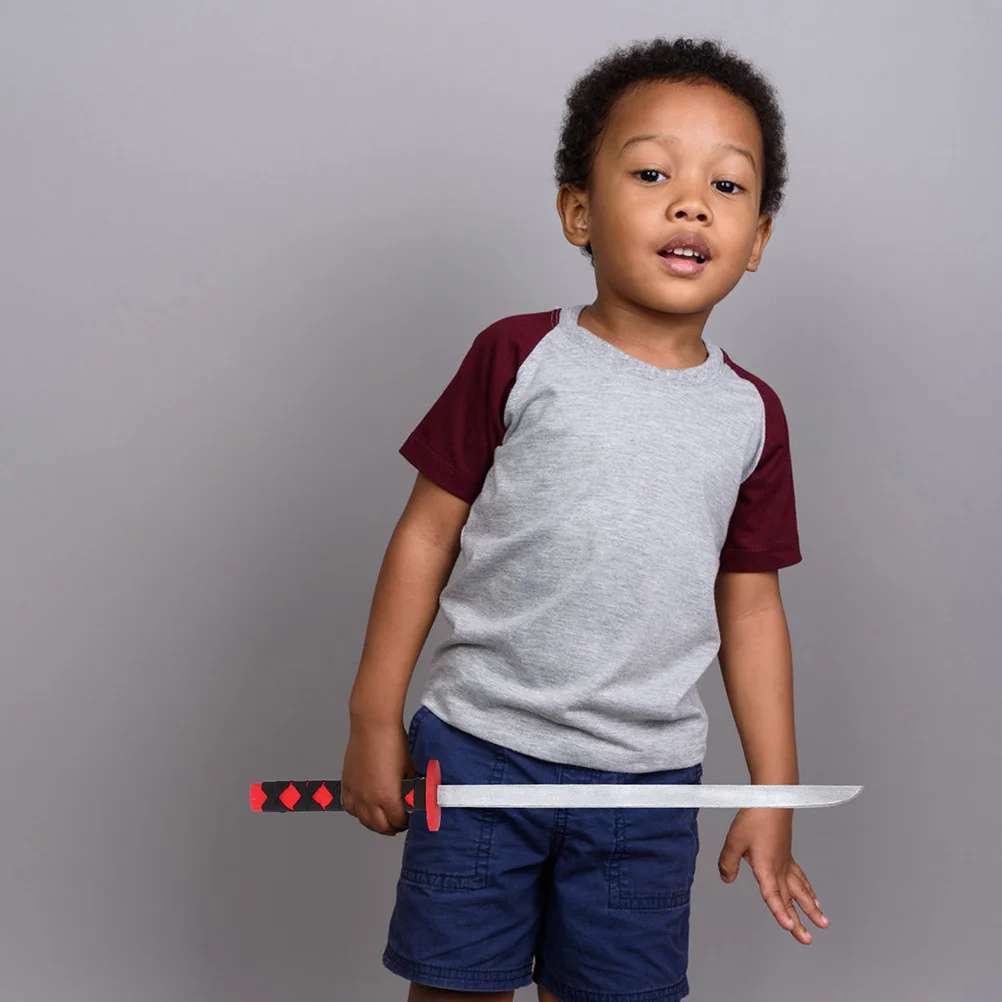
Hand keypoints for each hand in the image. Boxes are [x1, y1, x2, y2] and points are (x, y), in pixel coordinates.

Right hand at [340, 717, 415, 836]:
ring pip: (363, 820)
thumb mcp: (410, 768)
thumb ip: (412, 787)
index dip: (406, 822)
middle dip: (391, 827)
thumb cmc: (393, 741)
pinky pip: (349, 807)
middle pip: (379, 826)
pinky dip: (357, 812)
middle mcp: (369, 798)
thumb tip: (415, 797)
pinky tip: (364, 809)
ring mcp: (356, 792)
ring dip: (374, 823)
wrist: (373, 725)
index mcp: (387, 796)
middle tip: (398, 824)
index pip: (397, 821)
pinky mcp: (347, 783)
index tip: (410, 819)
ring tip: (383, 820)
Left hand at [717, 807, 828, 943]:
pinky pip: (800, 878)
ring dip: (810, 908)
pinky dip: (808, 890)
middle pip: (790, 899)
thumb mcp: (734, 840)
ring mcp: (786, 862)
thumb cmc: (754, 818)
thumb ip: (728, 862)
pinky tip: (813, 898)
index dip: (780, 912)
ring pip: (800, 890)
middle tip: (807, 940)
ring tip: (822, 922)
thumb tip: (726, 878)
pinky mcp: (787, 856)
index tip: (789, 928)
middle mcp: (779, 868)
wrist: (772, 799)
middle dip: (799, 921)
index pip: (773, 895)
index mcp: (766, 867)